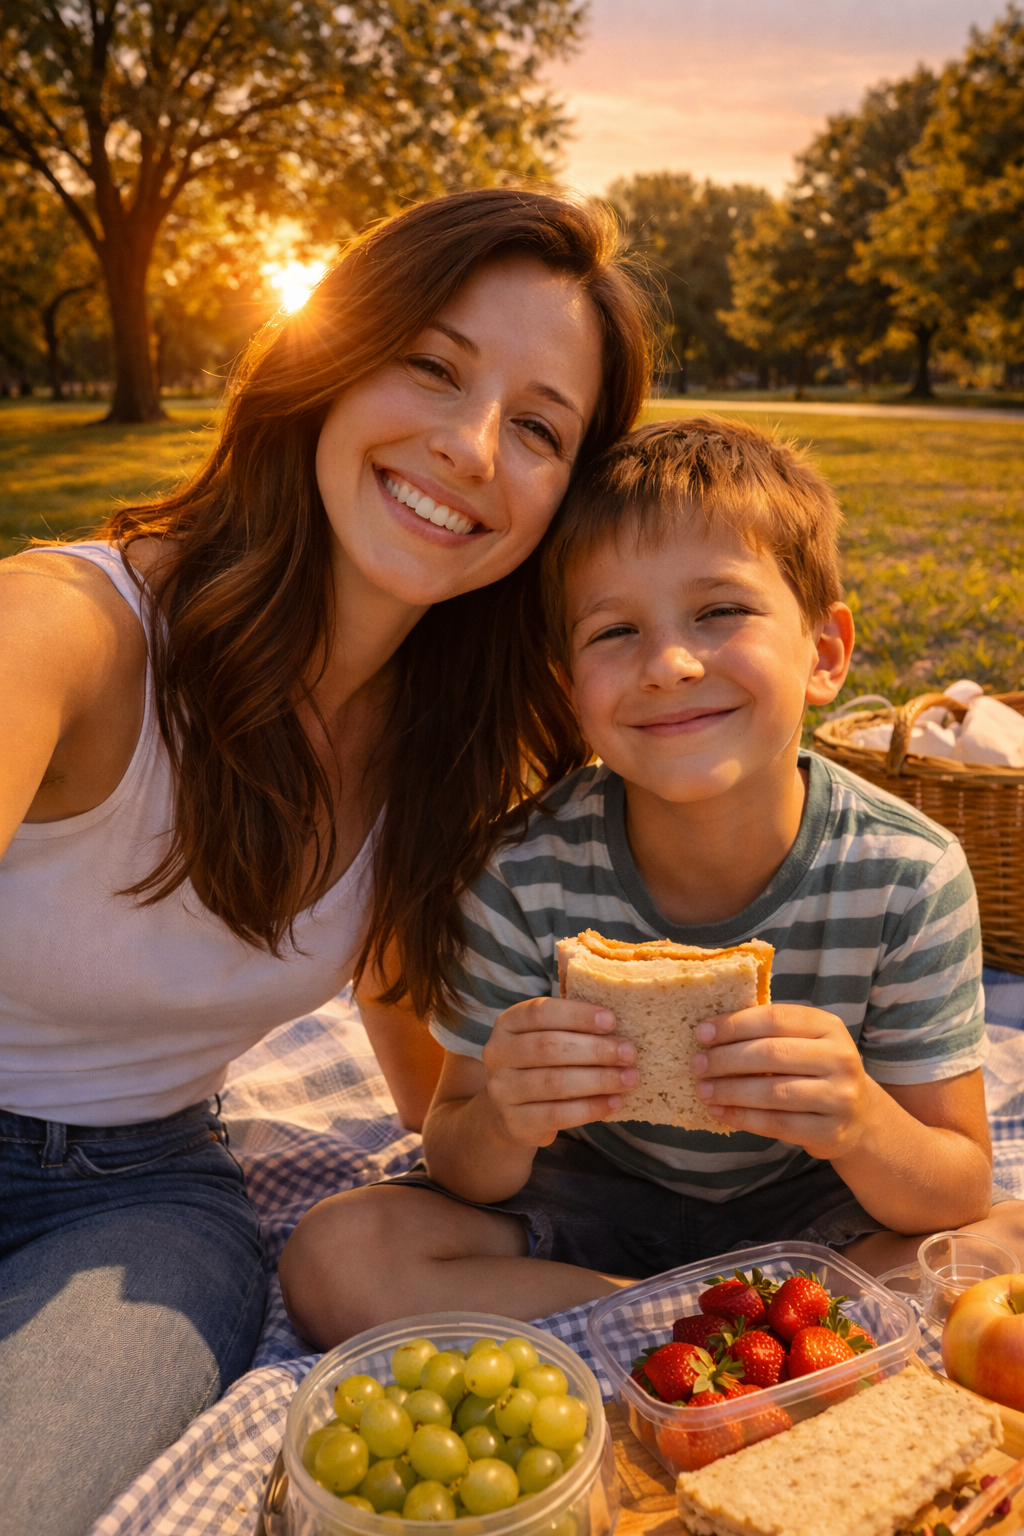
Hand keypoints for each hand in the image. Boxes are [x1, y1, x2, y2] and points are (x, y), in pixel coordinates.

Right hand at [481, 997, 637, 1148]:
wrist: (510, 1114)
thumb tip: (618, 1013)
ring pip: (554, 1082)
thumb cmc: (540, 1065)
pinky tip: (615, 1102)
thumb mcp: (545, 1037)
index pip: (540, 1012)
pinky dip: (590, 1108)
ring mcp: (502, 1090)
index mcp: (507, 1023)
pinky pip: (557, 1114)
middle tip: (629, 1053)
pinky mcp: (514, 1121)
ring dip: (599, 1080)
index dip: (577, 1015)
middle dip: (595, 1049)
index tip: (612, 1021)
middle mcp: (497, 1054)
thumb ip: (572, 1025)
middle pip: (549, 1047)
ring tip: (629, 1078)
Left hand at [691, 1004, 877, 1159]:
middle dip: (726, 1059)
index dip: (734, 1024)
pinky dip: (743, 1117)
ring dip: (730, 1091)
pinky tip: (720, 1112)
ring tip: (703, 1090)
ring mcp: (839, 1097)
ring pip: (772, 1092)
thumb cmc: (815, 1070)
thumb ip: (768, 1032)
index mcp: (829, 1027)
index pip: (775, 1018)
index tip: (702, 1032)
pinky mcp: (830, 1131)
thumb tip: (710, 1030)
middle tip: (698, 1064)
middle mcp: (840, 1059)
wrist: (859, 1117)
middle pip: (771, 1054)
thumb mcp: (804, 1042)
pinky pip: (776, 1124)